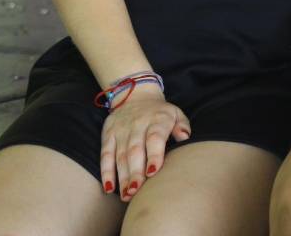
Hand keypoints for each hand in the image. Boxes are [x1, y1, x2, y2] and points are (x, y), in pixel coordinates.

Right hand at [99, 85, 190, 200]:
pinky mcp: (108, 135)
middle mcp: (137, 125)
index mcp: (157, 120)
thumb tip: (185, 137)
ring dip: (122, 177)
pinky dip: (106, 172)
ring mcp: (121, 131)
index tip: (153, 172)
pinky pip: (105, 155)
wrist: (135, 95)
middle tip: (136, 191)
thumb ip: (182, 126)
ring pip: (120, 156)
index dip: (153, 155)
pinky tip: (109, 188)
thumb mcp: (176, 113)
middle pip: (135, 151)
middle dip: (135, 173)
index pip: (154, 138)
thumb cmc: (160, 112)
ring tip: (127, 195)